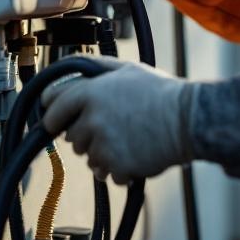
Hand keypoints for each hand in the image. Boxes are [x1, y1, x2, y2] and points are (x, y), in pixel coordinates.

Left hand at [41, 56, 193, 183]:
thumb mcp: (127, 69)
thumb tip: (74, 65)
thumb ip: (97, 66)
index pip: (54, 107)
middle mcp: (93, 120)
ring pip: (89, 158)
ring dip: (103, 153)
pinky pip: (107, 173)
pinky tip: (135, 153)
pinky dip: (119, 168)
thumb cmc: (159, 93)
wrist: (187, 120)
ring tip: (128, 139)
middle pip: (71, 137)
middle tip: (110, 126)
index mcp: (91, 93)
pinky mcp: (117, 167)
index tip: (54, 120)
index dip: (53, 115)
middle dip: (85, 134)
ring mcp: (104, 146)